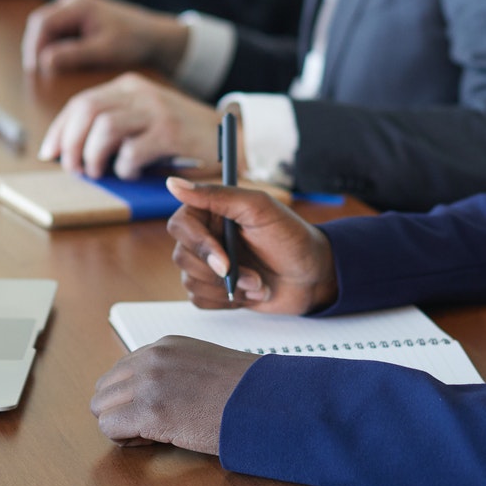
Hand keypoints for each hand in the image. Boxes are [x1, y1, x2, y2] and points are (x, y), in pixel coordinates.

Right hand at [22, 0, 189, 76]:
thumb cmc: (132, 42)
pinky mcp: (79, 16)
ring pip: (47, 27)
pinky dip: (55, 46)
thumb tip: (43, 61)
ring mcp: (75, 6)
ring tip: (45, 71)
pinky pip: (58, 31)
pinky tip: (59, 65)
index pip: (42, 23)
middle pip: (40, 22)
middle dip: (35, 47)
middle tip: (35, 74)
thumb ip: (74, 55)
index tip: (35, 71)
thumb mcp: (104, 51)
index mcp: (78, 4)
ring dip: (44, 47)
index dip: (33, 47)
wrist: (155, 37)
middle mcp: (73, 0)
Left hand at [37, 74, 219, 179]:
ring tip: (99, 173)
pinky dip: (124, 168)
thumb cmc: (182, 137)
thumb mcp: (145, 119)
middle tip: (73, 168)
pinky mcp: (170, 133)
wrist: (232, 138)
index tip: (50, 153)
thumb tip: (71, 151)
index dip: (60, 130)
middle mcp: (140, 93)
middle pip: (87, 110)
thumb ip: (114, 126)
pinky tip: (130, 174)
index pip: (81, 102)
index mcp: (129, 86)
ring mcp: (156, 110)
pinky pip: (132, 151)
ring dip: (93, 156)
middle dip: (71, 143)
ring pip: (104, 128)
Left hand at [91, 335, 258, 453]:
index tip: (155, 410)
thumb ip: (176, 371)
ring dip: (120, 424)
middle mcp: (152, 358)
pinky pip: (109, 427)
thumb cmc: (245, 393)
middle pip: (105, 388)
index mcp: (166, 346)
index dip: (133, 396)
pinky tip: (152, 440)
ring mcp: (149, 382)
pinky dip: (124, 439)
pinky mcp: (149, 411)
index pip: (122, 371)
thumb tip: (160, 395)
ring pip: (101, 408)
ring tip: (151, 434)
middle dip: (121, 410)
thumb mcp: (206, 366)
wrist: (266, 402)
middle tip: (149, 426)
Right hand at [164, 177, 337, 312]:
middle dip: (220, 273)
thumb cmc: (292, 238)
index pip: (180, 225)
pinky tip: (250, 293)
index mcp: (212, 212)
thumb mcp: (259, 208)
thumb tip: (173, 184)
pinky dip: (226, 301)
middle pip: (182, 256)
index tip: (224, 261)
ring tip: (258, 283)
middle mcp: (206, 236)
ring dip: (228, 288)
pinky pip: (199, 300)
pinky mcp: (214, 289)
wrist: (313, 276)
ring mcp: (209, 264)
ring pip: (190, 281)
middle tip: (254, 276)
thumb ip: (216, 195)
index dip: (199, 245)